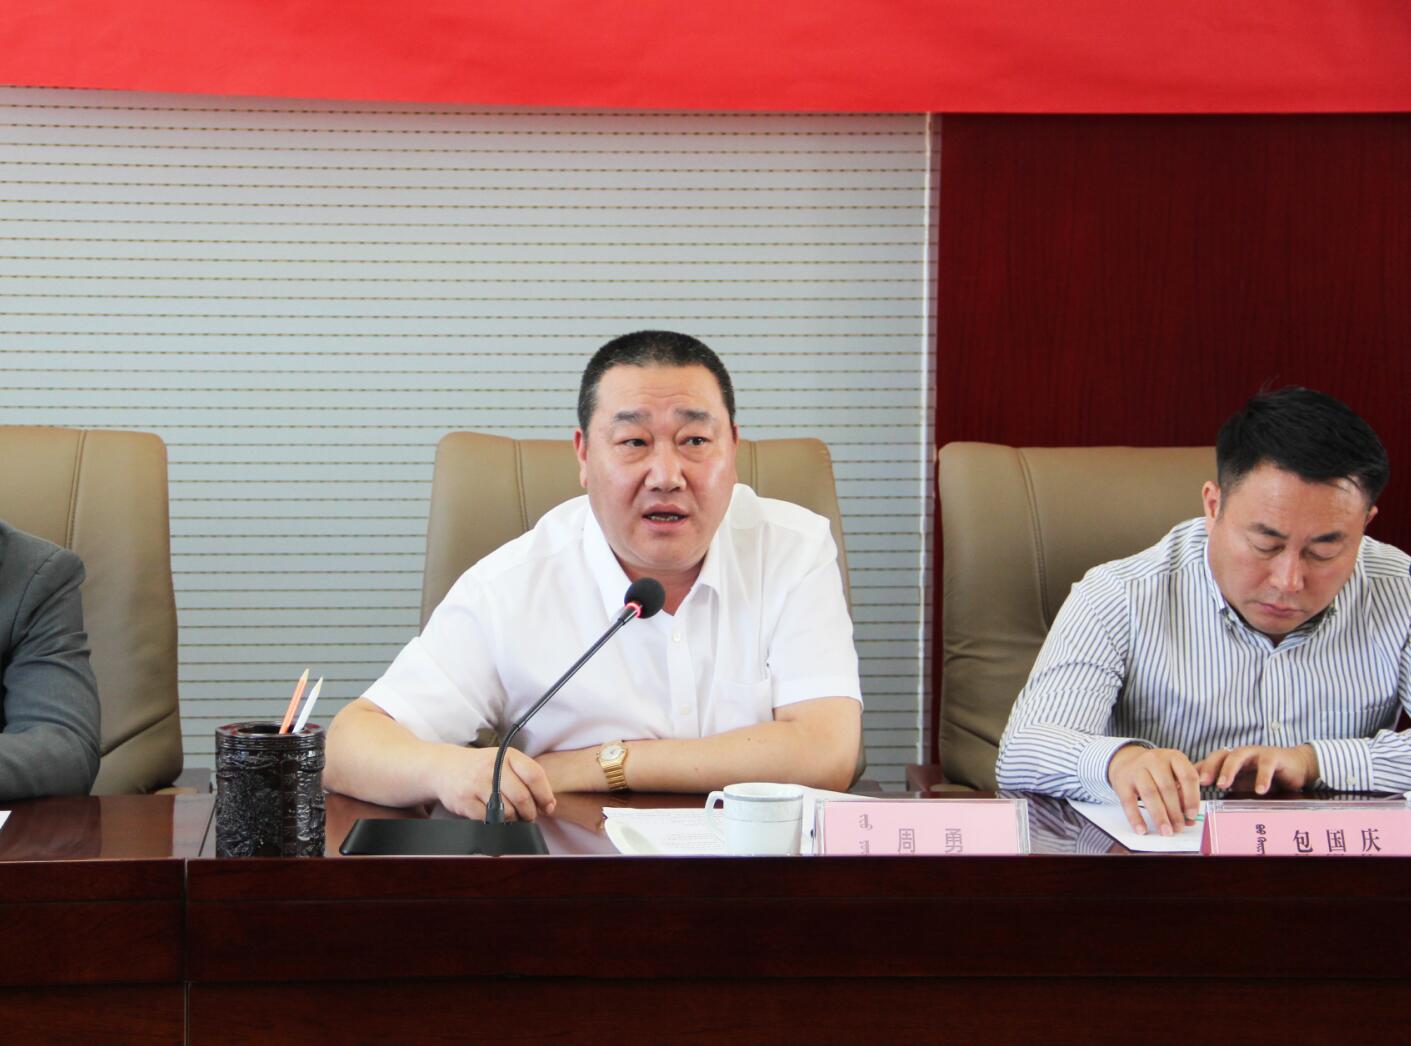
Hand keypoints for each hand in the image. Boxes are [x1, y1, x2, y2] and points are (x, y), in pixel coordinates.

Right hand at [433, 746, 555, 820]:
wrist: (444, 767)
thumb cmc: (482, 767)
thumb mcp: (504, 762)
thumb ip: (527, 778)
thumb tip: (550, 805)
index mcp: (507, 755)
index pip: (534, 775)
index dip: (545, 794)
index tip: (548, 806)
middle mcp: (492, 767)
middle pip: (522, 797)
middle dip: (530, 812)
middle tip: (529, 816)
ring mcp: (477, 784)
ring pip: (507, 811)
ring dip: (514, 819)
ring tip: (511, 815)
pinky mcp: (465, 801)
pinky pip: (489, 819)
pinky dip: (495, 822)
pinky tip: (494, 816)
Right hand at [1106, 744, 1200, 835]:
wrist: (1127, 760)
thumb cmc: (1157, 772)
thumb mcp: (1174, 774)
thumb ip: (1184, 793)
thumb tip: (1189, 819)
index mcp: (1174, 757)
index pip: (1188, 776)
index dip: (1192, 798)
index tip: (1191, 815)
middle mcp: (1155, 759)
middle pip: (1167, 787)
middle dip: (1175, 812)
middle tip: (1178, 829)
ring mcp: (1137, 769)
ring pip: (1150, 794)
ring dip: (1159, 816)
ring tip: (1166, 831)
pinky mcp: (1122, 781)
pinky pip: (1129, 801)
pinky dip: (1135, 818)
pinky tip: (1142, 830)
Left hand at [1196, 744, 1318, 793]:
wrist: (1295, 766)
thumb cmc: (1262, 775)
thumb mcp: (1240, 782)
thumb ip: (1222, 785)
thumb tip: (1195, 795)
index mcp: (1229, 759)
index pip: (1208, 762)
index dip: (1195, 772)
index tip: (1183, 785)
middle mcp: (1239, 754)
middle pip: (1219, 755)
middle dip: (1208, 768)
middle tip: (1201, 782)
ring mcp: (1256, 753)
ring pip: (1238, 756)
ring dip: (1229, 770)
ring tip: (1222, 785)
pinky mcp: (1274, 757)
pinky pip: (1266, 765)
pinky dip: (1262, 778)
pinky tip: (1259, 790)